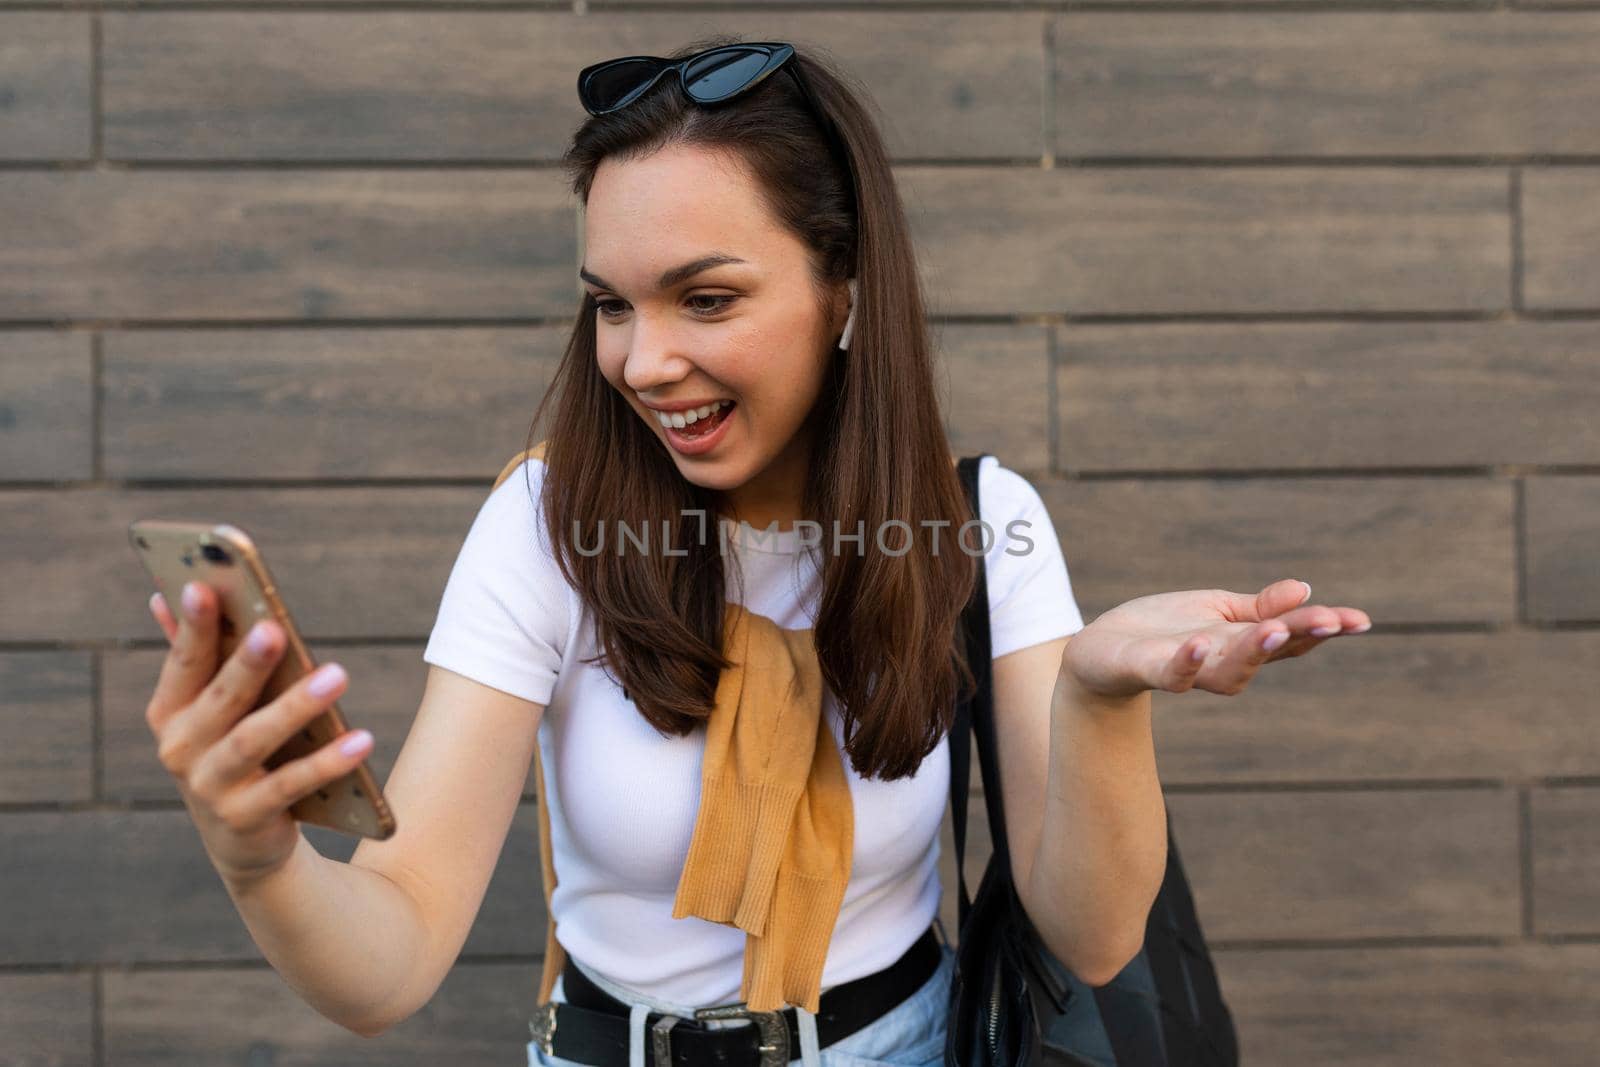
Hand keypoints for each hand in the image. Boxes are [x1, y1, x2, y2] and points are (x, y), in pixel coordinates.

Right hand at [143, 580, 370, 887]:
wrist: (244, 840)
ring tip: (338, 675)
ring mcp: (209, 787)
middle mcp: (180, 748)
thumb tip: (166, 592)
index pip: (185, 661)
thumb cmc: (231, 752)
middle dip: (247, 663)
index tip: (202, 586)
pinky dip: (327, 763)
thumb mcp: (210, 708)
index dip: (193, 625)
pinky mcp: (245, 818)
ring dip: (296, 706)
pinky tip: (362, 740)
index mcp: (170, 710)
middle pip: (221, 698)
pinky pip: (291, 785)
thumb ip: (195, 655)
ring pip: (254, 740)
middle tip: (274, 628)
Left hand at [1059, 578, 1371, 701]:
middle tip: (1330, 621)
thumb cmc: (1164, 631)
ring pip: (1228, 671)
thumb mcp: (1216, 611)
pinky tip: (1199, 643)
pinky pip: (1172, 673)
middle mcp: (1222, 661)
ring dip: (1252, 652)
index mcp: (1241, 642)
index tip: (1358, 620)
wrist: (1100, 652)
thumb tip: (1305, 590)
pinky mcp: (1149, 669)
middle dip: (1299, 636)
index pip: (1289, 636)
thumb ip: (1259, 607)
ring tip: (1273, 630)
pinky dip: (1187, 662)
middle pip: (1268, 653)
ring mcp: (1188, 669)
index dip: (1323, 629)